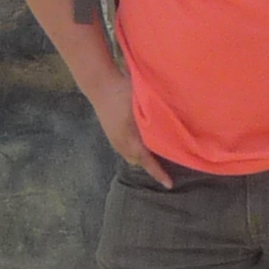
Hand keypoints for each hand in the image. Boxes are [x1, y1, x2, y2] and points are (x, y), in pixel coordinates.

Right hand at [90, 70, 173, 187]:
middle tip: (169, 160)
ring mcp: (113, 139)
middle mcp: (120, 143)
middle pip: (138, 161)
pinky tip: (142, 140)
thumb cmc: (122, 91)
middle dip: (151, 164)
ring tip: (157, 151)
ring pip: (131, 155)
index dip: (158, 173)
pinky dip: (135, 149)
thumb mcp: (141, 105)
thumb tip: (169, 131)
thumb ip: (154, 120)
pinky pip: (125, 148)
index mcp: (130, 139)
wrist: (100, 83)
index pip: (147, 161)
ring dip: (142, 156)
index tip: (169, 184)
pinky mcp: (110, 134)